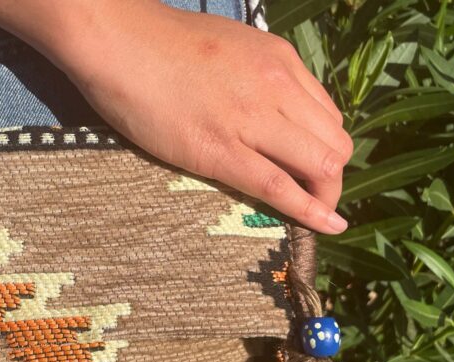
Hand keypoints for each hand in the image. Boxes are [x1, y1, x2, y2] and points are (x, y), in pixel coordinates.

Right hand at [58, 2, 352, 233]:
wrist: (119, 43)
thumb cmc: (163, 46)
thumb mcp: (230, 48)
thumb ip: (258, 77)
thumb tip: (269, 111)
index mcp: (279, 61)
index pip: (328, 114)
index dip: (328, 148)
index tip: (315, 169)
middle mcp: (277, 88)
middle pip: (334, 142)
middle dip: (334, 177)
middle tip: (320, 197)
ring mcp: (251, 120)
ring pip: (319, 164)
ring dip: (326, 196)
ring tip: (321, 215)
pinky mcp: (220, 152)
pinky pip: (279, 187)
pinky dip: (310, 211)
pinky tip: (327, 226)